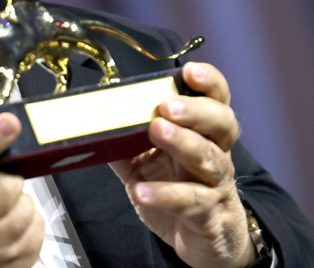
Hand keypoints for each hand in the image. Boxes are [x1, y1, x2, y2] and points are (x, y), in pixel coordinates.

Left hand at [109, 63, 255, 267]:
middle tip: (166, 105)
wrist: (204, 243)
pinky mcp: (209, 216)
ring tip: (156, 130)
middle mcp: (216, 155)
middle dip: (196, 110)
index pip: (215, 101)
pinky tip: (142, 190)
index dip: (209, 83)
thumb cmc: (181, 195)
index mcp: (204, 135)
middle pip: (222, 123)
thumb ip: (125, 143)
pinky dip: (165, 195)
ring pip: (210, 159)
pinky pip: (190, 202)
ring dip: (182, 142)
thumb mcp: (147, 165)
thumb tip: (92, 122)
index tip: (188, 70)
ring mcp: (216, 185)